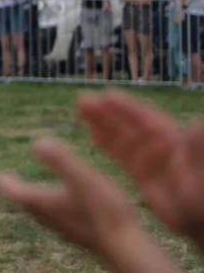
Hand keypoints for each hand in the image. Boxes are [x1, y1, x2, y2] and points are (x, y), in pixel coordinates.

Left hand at [0, 135, 140, 260]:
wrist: (129, 251)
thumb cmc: (105, 212)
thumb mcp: (84, 179)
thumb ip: (61, 161)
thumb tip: (37, 141)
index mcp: (44, 204)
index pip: (16, 193)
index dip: (7, 183)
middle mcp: (51, 219)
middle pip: (28, 205)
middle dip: (20, 192)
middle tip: (11, 184)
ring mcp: (68, 230)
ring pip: (45, 214)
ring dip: (39, 202)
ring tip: (38, 194)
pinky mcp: (85, 236)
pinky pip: (64, 220)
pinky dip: (60, 209)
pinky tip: (73, 207)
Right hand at [78, 90, 203, 242]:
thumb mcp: (202, 168)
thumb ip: (198, 148)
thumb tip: (198, 124)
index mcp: (177, 142)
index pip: (149, 120)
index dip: (128, 109)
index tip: (106, 96)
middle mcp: (164, 146)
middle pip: (132, 125)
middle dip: (108, 112)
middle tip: (82, 100)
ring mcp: (153, 160)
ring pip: (123, 137)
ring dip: (102, 123)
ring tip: (79, 110)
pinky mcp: (144, 176)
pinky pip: (122, 155)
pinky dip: (107, 143)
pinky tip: (91, 133)